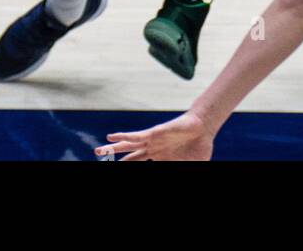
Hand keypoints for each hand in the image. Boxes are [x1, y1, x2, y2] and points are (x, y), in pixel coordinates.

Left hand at [97, 112, 213, 162]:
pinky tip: (112, 137)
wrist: (204, 129)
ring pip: (129, 146)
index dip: (129, 169)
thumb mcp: (188, 166)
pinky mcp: (154, 133)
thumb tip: (175, 173)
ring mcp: (152, 141)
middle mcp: (153, 150)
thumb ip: (178, 171)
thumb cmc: (199, 149)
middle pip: (130, 157)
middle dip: (116, 161)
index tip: (118, 171)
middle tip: (100, 162)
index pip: (140, 165)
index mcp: (160, 159)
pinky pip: (136, 136)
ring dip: (113, 149)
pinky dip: (123, 136)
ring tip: (98, 151)